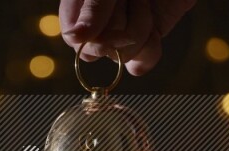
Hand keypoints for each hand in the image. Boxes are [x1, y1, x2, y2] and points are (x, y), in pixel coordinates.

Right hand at [60, 0, 195, 75]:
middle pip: (96, 50)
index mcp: (80, 4)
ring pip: (120, 56)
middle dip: (118, 25)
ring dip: (139, 28)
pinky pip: (139, 65)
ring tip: (144, 1)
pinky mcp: (145, 41)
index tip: (113, 8)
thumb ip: (94, 7)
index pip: (74, 37)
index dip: (92, 34)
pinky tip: (153, 34)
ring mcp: (122, 33)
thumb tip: (74, 38)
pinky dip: (148, 52)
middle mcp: (98, 22)